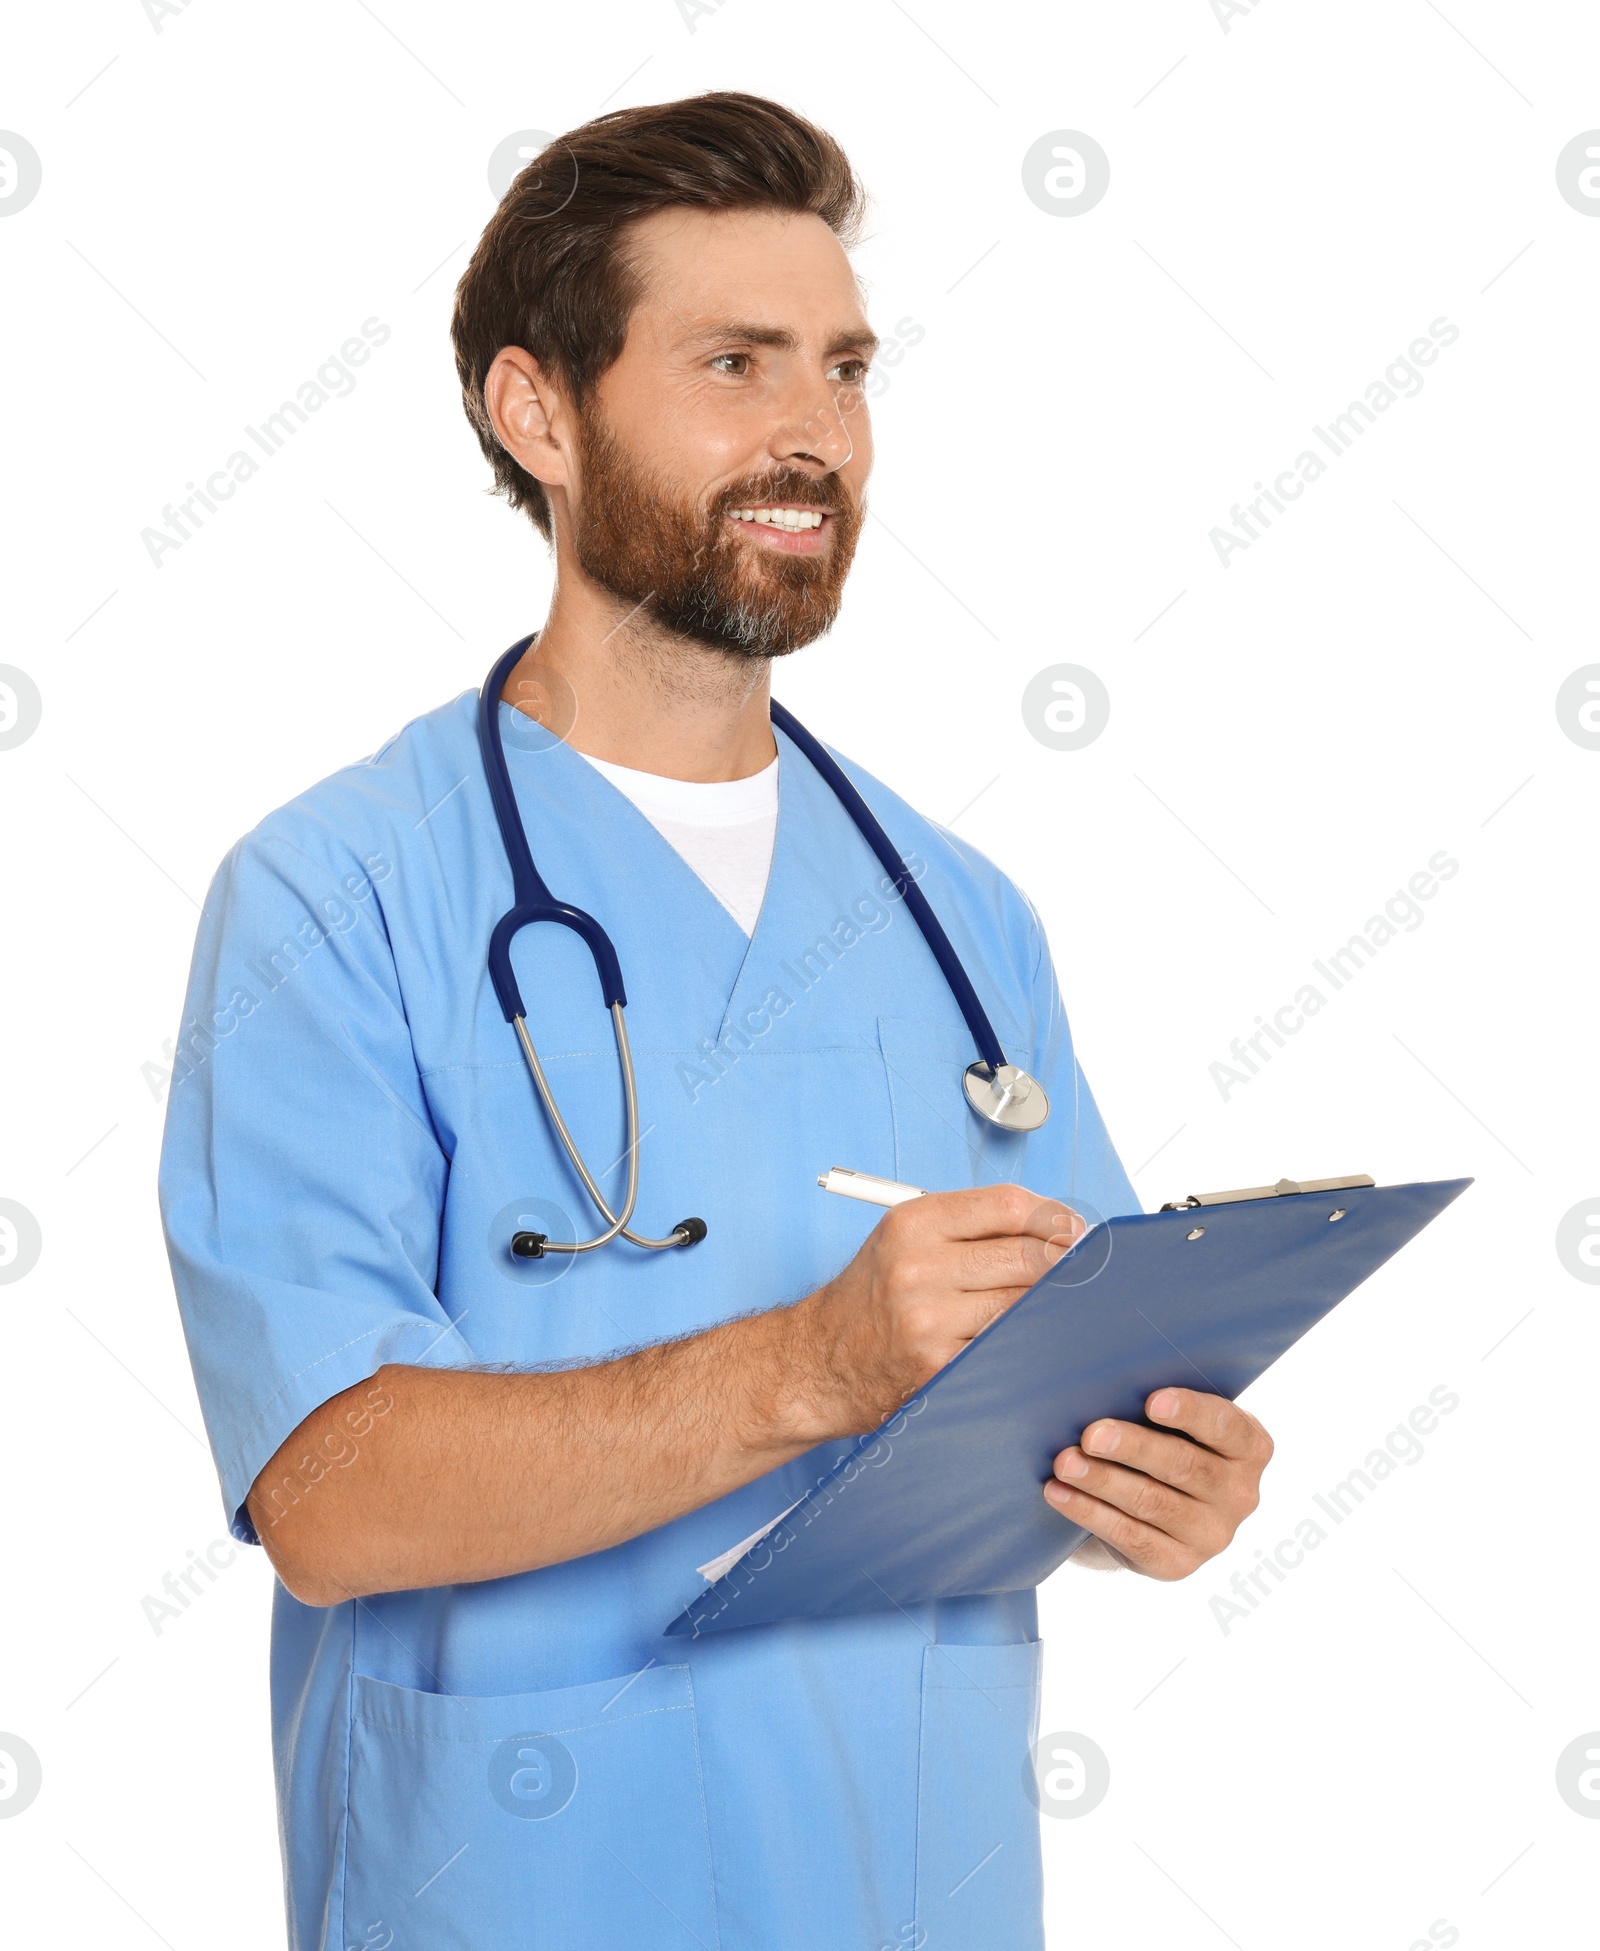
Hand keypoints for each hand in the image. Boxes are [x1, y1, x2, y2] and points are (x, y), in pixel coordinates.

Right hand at [796, 1185, 1084, 1438]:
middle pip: (1027, 1254)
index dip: (1053, 1217)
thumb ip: (967, 1227)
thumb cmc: (869, 1299)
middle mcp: (918, 1267)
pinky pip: (1007, 1346)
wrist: (816, 1362)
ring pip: (1024, 1303)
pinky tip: (1027, 1340)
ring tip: (1054, 1306)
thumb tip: (1052, 1227)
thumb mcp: (902, 1241)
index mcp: (913, 1224)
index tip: (1072, 1231)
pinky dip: (1025, 1342)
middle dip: (1062, 1264)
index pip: (1008, 1205)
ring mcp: (929, 1319)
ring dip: (1049, 1306)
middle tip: (1076, 1272)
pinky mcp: (940, 1366)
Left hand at [1044, 1389, 1272, 1578]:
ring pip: (1152, 1502)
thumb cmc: (1162, 1439)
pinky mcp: (1177, 1564)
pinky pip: (1130, 1536)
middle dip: (1133, 1447)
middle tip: (1091, 1435)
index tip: (1151, 1401)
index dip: (1190, 1412)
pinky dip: (1089, 1512)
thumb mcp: (1174, 1420)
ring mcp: (1213, 1536)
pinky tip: (1059, 1493)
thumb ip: (1158, 1402)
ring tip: (1064, 1463)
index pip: (1226, 1426)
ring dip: (1103, 1481)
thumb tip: (1106, 1382)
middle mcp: (1240, 1494)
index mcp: (1250, 1447)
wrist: (1153, 1505)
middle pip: (1184, 1466)